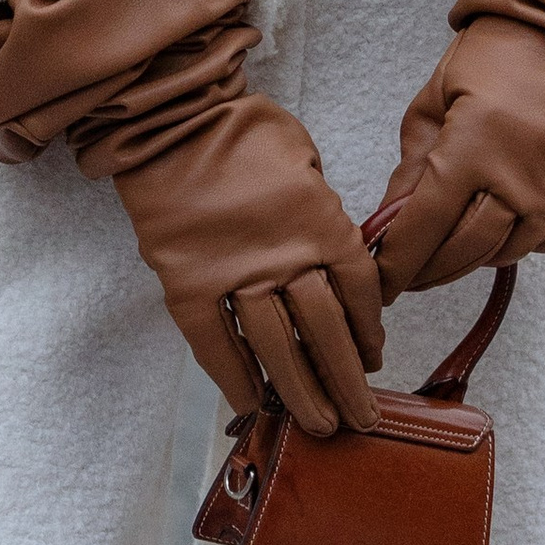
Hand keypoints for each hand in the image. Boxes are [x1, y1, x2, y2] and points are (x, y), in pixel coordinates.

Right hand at [0, 0, 382, 436]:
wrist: (171, 118)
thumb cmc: (243, 129)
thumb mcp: (305, 159)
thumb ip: (322, 212)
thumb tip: (334, 261)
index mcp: (322, 223)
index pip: (359, 293)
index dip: (370, 332)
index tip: (373, 359)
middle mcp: (286, 257)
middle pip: (327, 334)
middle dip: (348, 383)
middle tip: (362, 421)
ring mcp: (235, 276)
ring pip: (278, 350)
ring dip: (300, 393)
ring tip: (318, 427)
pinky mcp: (188, 284)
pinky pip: (216, 344)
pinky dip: (234, 377)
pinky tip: (250, 404)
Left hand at [366, 0, 544, 301]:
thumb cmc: (493, 61)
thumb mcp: (436, 103)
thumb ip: (413, 169)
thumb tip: (385, 224)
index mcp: (472, 152)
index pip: (423, 229)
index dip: (397, 264)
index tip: (380, 284)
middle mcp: (517, 185)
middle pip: (461, 253)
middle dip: (426, 270)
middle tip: (406, 274)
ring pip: (500, 255)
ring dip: (468, 256)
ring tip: (448, 243)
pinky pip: (537, 246)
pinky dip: (513, 241)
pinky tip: (498, 219)